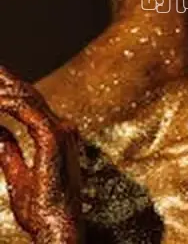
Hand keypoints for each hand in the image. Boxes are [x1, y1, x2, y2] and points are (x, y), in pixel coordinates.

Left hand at [0, 68, 80, 243]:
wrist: (59, 226)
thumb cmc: (42, 209)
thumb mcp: (18, 176)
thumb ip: (9, 151)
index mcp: (56, 136)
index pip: (30, 103)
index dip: (9, 88)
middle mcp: (62, 128)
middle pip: (29, 94)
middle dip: (5, 79)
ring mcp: (60, 131)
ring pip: (26, 98)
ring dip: (2, 88)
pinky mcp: (52, 139)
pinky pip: (25, 111)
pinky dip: (6, 102)